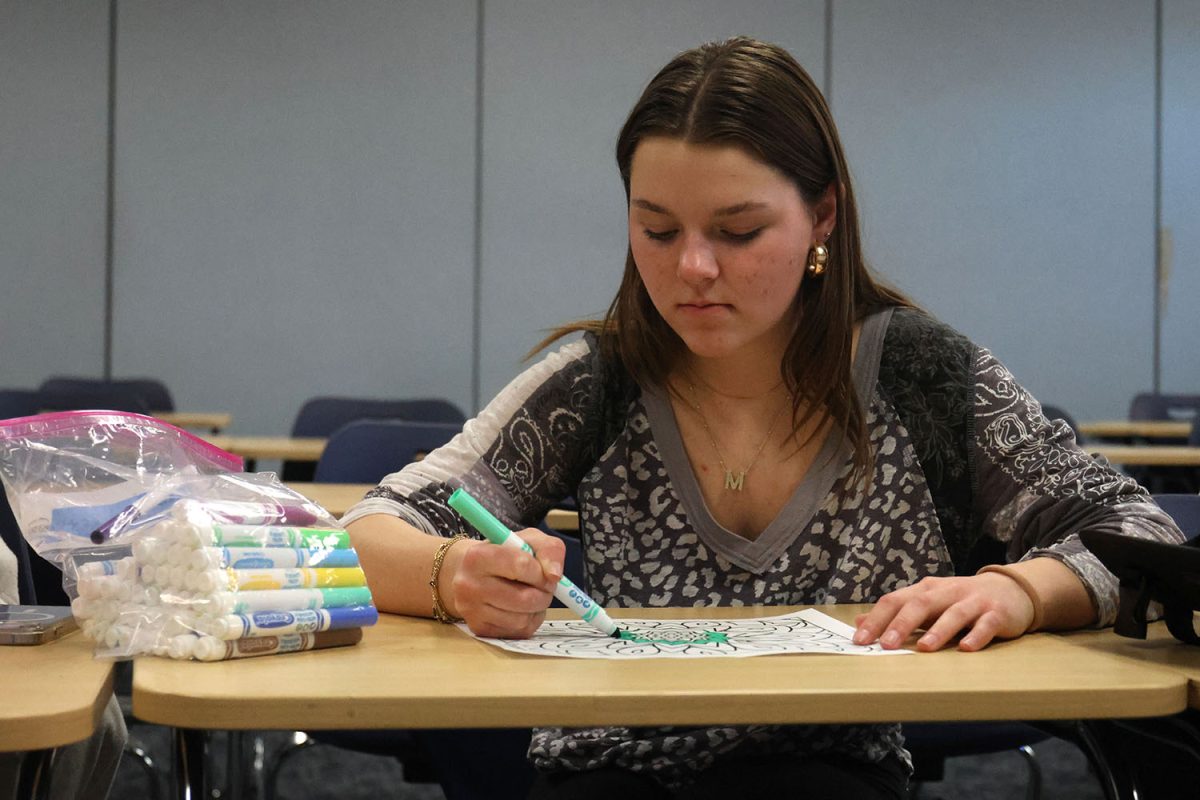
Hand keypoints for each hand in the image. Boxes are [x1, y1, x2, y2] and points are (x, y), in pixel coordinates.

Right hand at [444, 529, 564, 638]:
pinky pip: (518, 631)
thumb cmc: (504, 553)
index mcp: (477, 556)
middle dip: (544, 593)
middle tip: (544, 586)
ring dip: (537, 608)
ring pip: (523, 619)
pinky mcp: (479, 629)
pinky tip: (523, 608)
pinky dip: (530, 620)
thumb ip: (548, 549)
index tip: (544, 572)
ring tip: (531, 594)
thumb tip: (554, 575)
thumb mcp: (528, 540)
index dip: (541, 571)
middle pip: (525, 598)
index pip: (521, 565)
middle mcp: (469, 585)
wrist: (471, 572)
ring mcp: (471, 610)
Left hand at [852, 573, 1035, 651]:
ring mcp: (973, 602)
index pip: (896, 600)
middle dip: (902, 624)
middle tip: (886, 645)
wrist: (1010, 589)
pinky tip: (966, 648)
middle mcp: (947, 592)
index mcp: (925, 589)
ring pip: (954, 614)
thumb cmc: (961, 601)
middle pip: (921, 604)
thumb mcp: (927, 603)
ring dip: (938, 631)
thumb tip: (859, 622)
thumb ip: (896, 613)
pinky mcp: (997, 613)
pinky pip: (986, 624)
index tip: (860, 640)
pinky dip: (976, 636)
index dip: (877, 619)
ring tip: (924, 648)